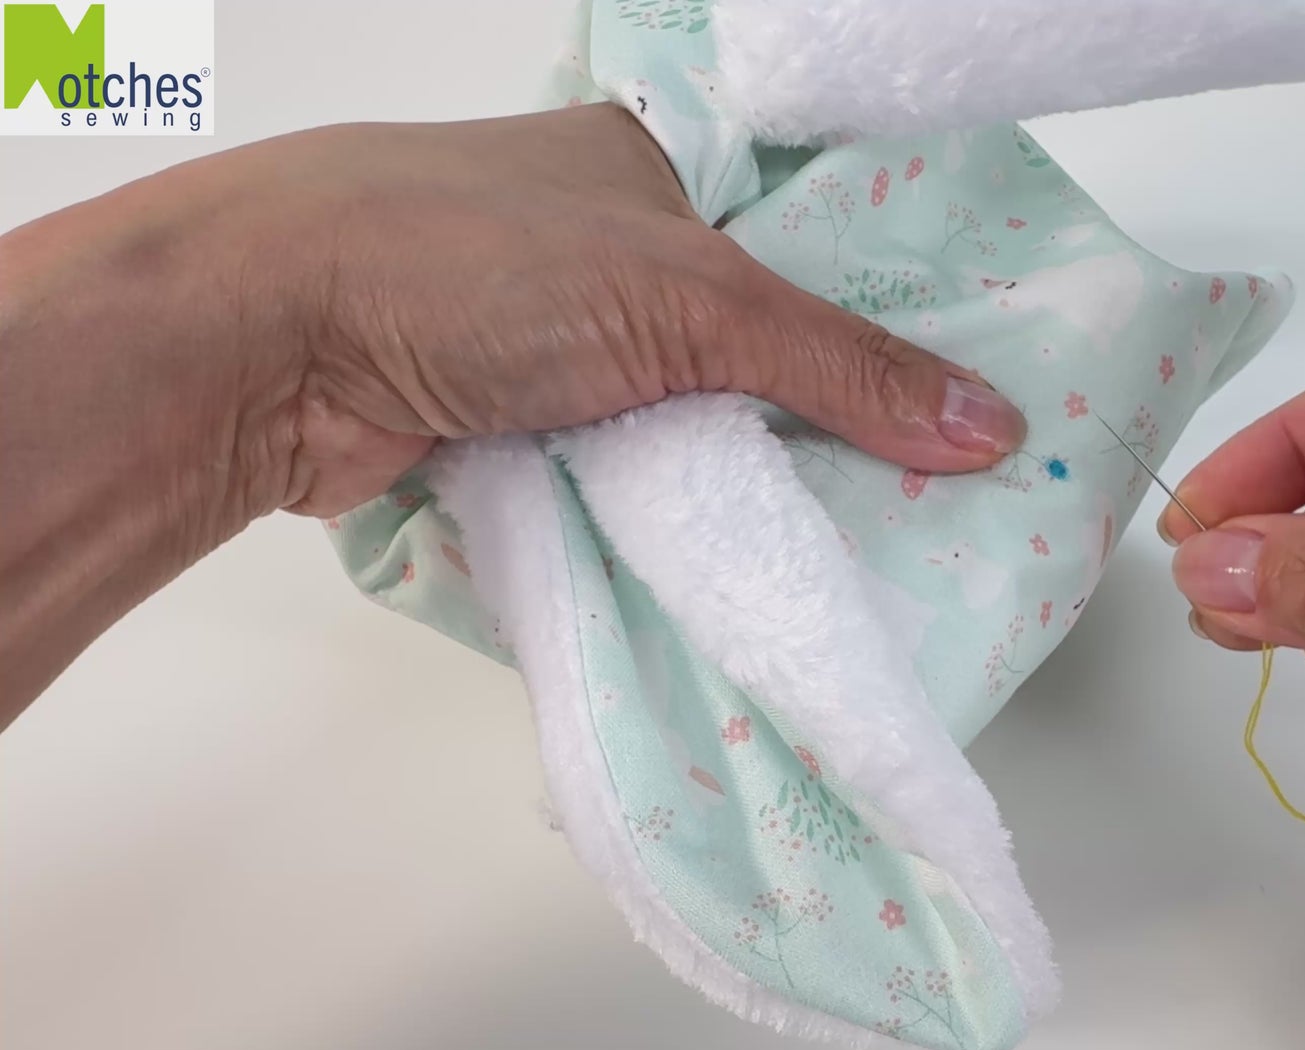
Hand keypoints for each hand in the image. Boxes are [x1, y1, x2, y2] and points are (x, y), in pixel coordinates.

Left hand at [254, 104, 1023, 514]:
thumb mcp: (690, 301)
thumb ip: (841, 366)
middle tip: (908, 496)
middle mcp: (588, 251)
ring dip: (721, 484)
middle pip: (734, 351)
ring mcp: (532, 344)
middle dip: (803, 424)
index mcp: (640, 171)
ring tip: (830, 547)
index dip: (867, 324)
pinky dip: (648, 523)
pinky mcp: (489, 430)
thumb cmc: (465, 263)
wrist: (258, 341)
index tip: (946, 406)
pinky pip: (604, 486)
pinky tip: (714, 563)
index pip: (788, 245)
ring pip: (668, 428)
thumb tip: (987, 423)